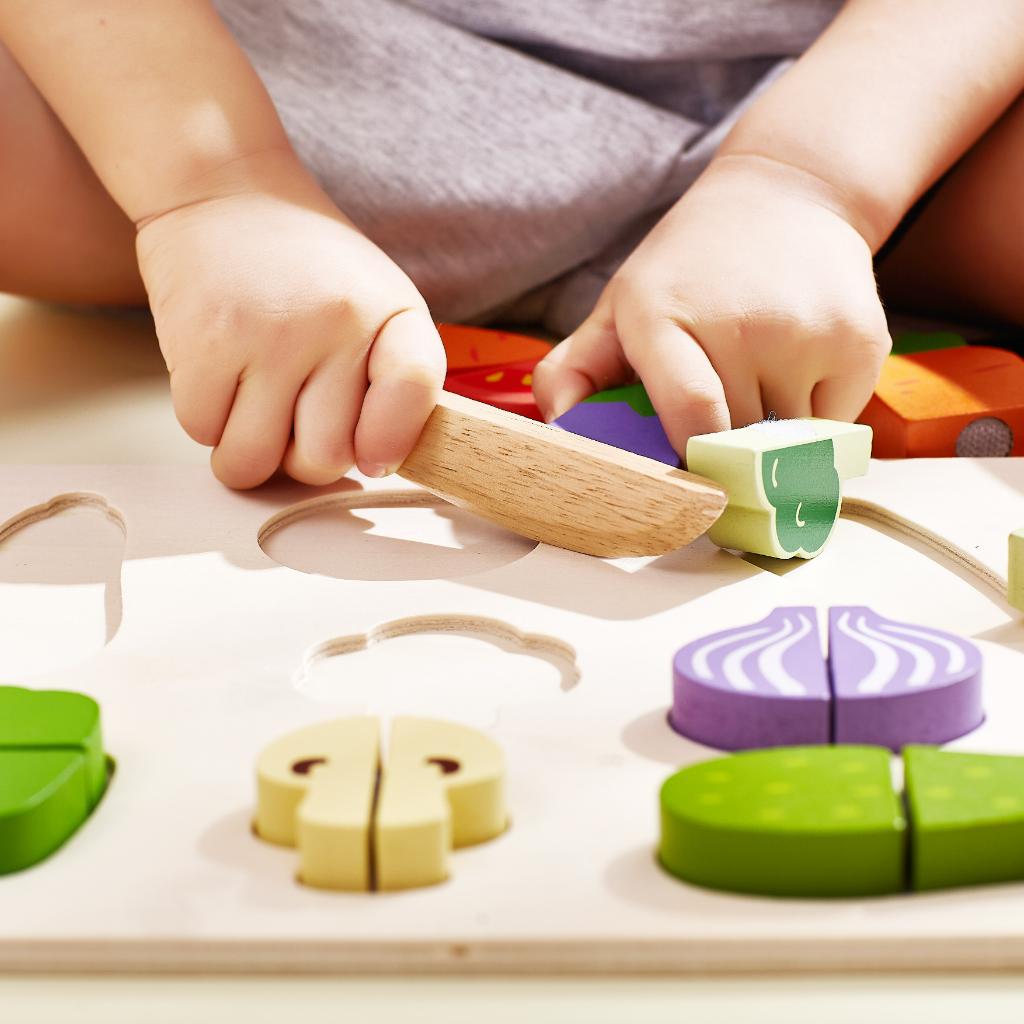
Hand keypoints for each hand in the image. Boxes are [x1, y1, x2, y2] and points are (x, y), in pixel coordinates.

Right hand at [135, 167, 444, 487]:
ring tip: (254, 408)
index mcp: (391, 314)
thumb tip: (374, 464)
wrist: (224, 191)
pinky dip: (207, 421)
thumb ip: (398, 381)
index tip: (370, 456)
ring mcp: (265, 336)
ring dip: (248, 452)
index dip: (388, 443)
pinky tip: (221, 380)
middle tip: (293, 421)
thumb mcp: (382, 304)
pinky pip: (202, 432)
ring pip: (253, 462)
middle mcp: (333, 325)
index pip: (412, 396)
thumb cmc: (310, 269)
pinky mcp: (201, 343)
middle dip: (303, 460)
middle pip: (322, 459)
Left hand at [532, 156, 890, 456]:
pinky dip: (813, 418)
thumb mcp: (619, 305)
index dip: (688, 462)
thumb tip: (558, 435)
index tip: (684, 476)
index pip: (688, 418)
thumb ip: (573, 371)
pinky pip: (832, 426)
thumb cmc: (688, 268)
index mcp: (664, 316)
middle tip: (717, 415)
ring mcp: (808, 334)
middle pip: (734, 441)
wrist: (787, 195)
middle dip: (723, 447)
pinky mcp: (861, 345)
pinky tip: (797, 368)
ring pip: (785, 443)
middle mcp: (741, 324)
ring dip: (769, 436)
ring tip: (757, 378)